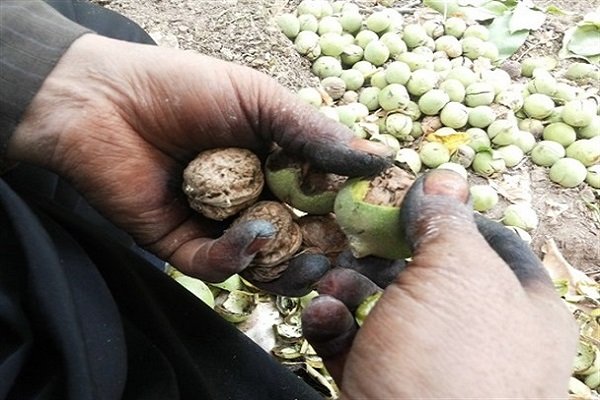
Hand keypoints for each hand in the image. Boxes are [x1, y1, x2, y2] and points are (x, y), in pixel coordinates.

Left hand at [6, 34, 391, 289]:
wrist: (102, 97)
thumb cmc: (182, 89)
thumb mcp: (259, 102)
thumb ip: (316, 134)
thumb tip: (382, 159)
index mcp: (272, 166)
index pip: (319, 200)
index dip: (346, 216)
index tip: (374, 226)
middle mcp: (249, 200)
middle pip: (294, 239)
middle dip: (322, 252)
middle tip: (346, 260)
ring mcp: (215, 226)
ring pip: (260, 264)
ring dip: (287, 266)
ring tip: (308, 258)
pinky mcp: (179, 245)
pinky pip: (215, 266)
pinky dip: (237, 256)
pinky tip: (251, 233)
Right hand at [302, 170, 577, 397]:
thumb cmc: (452, 361)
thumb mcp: (455, 273)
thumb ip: (448, 220)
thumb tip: (447, 173)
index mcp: (522, 307)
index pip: (495, 242)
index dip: (454, 214)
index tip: (413, 198)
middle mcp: (481, 336)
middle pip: (429, 271)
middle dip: (385, 251)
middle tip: (357, 235)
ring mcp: (431, 365)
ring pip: (386, 305)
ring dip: (351, 286)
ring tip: (333, 285)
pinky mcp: (386, 386)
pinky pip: (359, 342)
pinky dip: (337, 324)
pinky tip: (323, 318)